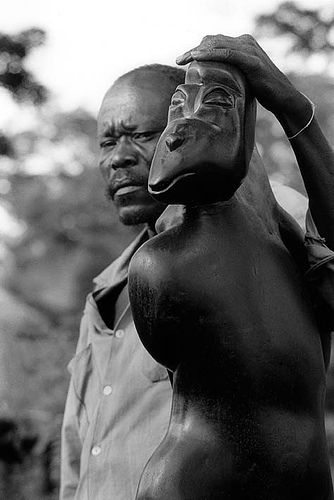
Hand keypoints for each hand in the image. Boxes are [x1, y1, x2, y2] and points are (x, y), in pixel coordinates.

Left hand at [176, 34, 310, 122]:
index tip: (182, 60)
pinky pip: (228, 54)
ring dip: (198, 51)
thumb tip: (210, 82)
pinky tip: (198, 58)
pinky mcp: (252, 60)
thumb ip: (228, 73)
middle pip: (213, 41)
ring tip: (183, 59)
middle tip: (178, 60)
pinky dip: (211, 54)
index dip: (197, 49)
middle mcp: (245, 42)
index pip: (215, 42)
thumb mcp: (241, 79)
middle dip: (193, 50)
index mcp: (242, 45)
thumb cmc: (261, 91)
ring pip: (218, 45)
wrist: (282, 97)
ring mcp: (249, 49)